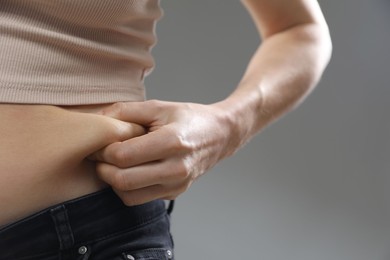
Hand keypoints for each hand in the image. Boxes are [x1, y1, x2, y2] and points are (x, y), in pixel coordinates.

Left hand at [91, 100, 239, 204]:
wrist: (219, 135)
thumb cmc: (189, 118)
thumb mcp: (159, 107)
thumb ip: (125, 111)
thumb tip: (96, 119)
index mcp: (172, 142)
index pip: (123, 156)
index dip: (103, 151)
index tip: (99, 144)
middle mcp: (176, 168)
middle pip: (123, 180)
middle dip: (103, 169)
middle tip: (100, 156)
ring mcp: (177, 184)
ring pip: (128, 195)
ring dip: (113, 182)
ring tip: (114, 164)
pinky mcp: (175, 193)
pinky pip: (140, 198)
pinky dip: (128, 188)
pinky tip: (131, 170)